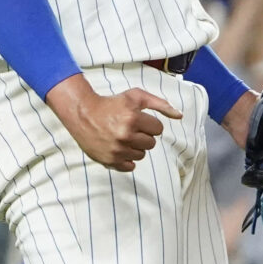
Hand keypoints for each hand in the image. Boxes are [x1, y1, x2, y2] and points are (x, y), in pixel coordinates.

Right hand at [46, 77, 179, 169]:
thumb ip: (160, 104)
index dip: (150, 124)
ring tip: (123, 137)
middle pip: (151, 144)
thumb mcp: (136, 97)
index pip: (158, 129)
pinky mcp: (109, 160)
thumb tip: (180, 116)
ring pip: (141, 155)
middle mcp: (125, 135)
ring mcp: (116, 150)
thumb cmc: (112, 103)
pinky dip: (127, 160)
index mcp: (133, 119)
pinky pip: (130, 166)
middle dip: (144, 136)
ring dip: (136, 147)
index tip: (139, 120)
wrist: (83, 113)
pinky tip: (120, 148)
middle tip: (130, 128)